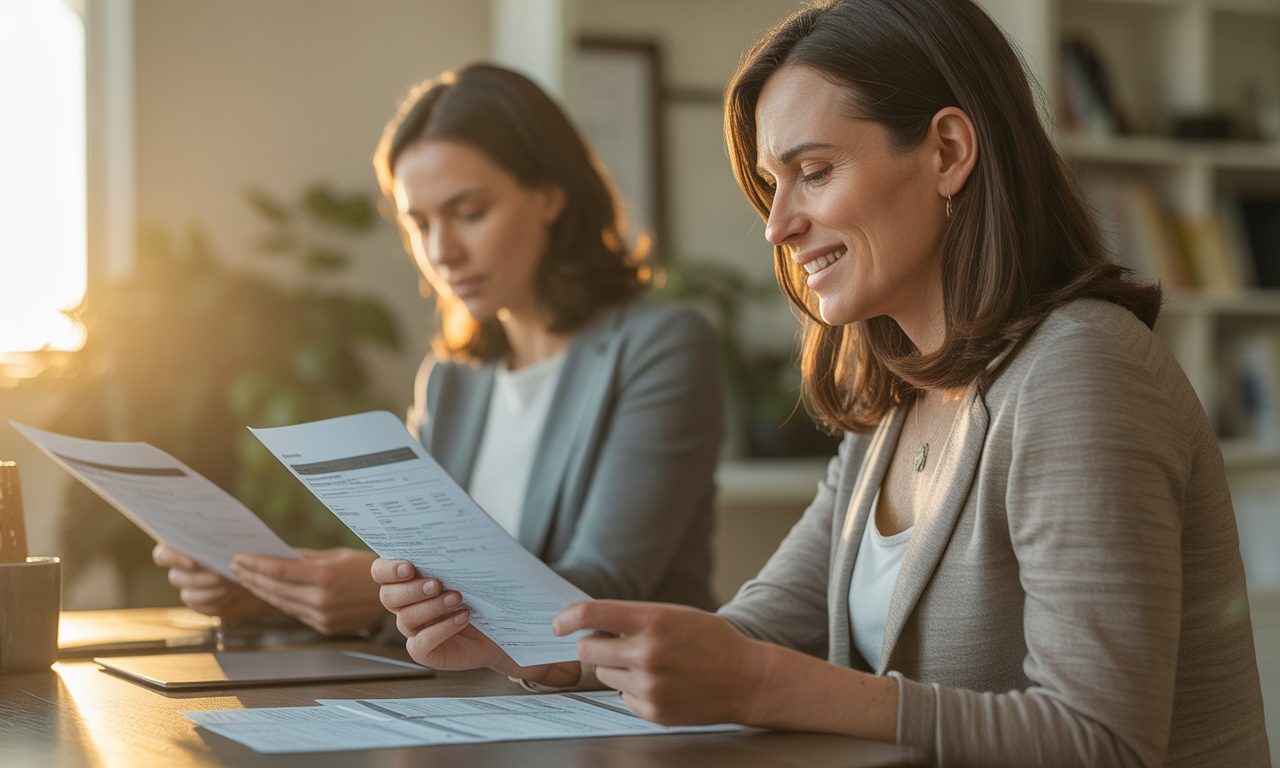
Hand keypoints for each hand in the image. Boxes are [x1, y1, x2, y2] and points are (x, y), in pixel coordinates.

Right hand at [152, 543, 272, 620]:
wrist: (254, 570)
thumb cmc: (242, 547)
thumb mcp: (236, 537)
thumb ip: (224, 534)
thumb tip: (223, 534)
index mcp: (181, 547)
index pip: (162, 554)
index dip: (172, 559)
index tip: (193, 561)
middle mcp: (180, 569)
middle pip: (175, 577)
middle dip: (198, 578)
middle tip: (219, 576)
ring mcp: (188, 588)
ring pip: (188, 594)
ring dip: (209, 590)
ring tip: (229, 585)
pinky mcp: (199, 603)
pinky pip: (201, 606)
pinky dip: (216, 601)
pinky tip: (230, 594)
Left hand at [231, 547, 383, 635]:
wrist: (396, 593)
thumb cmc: (369, 568)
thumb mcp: (337, 555)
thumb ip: (306, 557)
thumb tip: (278, 554)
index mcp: (324, 576)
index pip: (278, 570)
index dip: (254, 563)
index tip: (238, 558)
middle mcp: (321, 598)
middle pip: (275, 588)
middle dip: (252, 576)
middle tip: (236, 567)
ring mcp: (322, 616)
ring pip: (281, 603)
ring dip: (262, 591)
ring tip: (248, 579)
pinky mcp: (325, 627)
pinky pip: (296, 613)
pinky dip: (280, 602)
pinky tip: (270, 593)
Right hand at [372, 557, 579, 686]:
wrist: (504, 625)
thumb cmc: (483, 591)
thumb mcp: (472, 567)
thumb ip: (458, 552)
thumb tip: (457, 530)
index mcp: (408, 579)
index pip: (381, 572)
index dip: (389, 569)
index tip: (409, 566)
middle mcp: (405, 604)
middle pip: (389, 596)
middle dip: (412, 589)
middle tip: (437, 583)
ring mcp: (413, 629)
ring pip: (406, 618)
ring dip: (432, 607)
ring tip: (458, 598)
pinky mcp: (425, 651)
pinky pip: (421, 643)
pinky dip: (442, 629)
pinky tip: (462, 618)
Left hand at [553, 601, 765, 724]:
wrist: (747, 679)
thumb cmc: (710, 641)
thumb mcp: (675, 615)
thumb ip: (634, 618)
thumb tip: (590, 624)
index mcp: (654, 620)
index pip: (592, 615)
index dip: (567, 618)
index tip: (558, 624)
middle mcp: (648, 653)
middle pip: (587, 649)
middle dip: (593, 645)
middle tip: (609, 643)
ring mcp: (650, 686)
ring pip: (603, 675)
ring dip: (615, 668)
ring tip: (649, 664)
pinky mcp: (653, 711)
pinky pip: (622, 697)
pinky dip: (634, 690)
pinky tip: (663, 683)